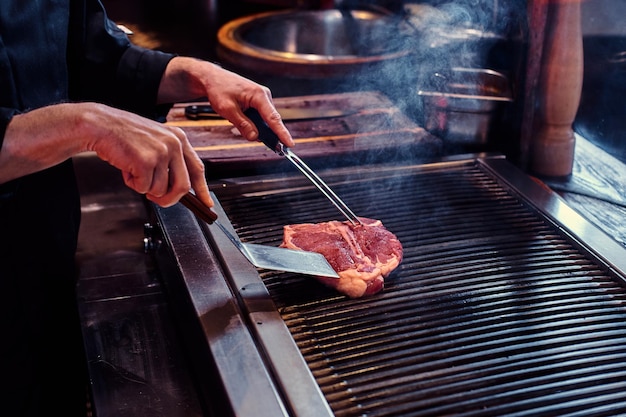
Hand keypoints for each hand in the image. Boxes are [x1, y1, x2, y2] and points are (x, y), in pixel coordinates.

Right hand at [1, 102, 211, 207]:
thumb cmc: (125, 136)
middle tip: (156, 199)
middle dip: (169, 199)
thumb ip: (170, 161)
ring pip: (160, 189)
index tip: (207, 204)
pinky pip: (144, 188)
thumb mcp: (155, 142)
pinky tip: (126, 169)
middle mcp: (174, 144)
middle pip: (182, 186)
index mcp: (179, 138)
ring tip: (134, 171)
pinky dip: (133, 184)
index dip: (203, 189)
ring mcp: (161, 152)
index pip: (198, 169)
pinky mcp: (146, 161)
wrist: (100, 125)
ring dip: (144, 187)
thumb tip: (180, 188)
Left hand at [157, 57, 294, 147]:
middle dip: (264, 133)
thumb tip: (254, 137)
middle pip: (270, 121)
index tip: (290, 144)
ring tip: (236, 119)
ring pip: (264, 121)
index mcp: (259, 95)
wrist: (212, 78)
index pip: (273, 118)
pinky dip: (252, 123)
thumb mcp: (227, 109)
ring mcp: (262, 99)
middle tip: (253, 139)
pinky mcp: (258, 103)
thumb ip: (242, 124)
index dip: (282, 133)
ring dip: (254, 127)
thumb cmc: (219, 89)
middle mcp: (264, 96)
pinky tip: (239, 118)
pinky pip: (259, 118)